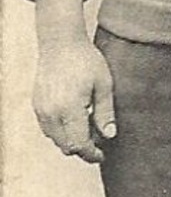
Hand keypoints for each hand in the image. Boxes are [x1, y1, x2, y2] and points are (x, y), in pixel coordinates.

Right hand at [33, 19, 116, 165]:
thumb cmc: (85, 60)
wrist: (60, 42)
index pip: (79, 144)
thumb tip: (109, 136)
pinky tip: (74, 118)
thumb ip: (105, 113)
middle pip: (66, 146)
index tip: (102, 155)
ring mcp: (41, 108)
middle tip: (98, 141)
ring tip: (87, 126)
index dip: (91, 154)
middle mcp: (51, 112)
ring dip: (71, 139)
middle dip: (83, 148)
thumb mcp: (103, 85)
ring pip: (55, 139)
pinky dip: (60, 130)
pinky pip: (47, 128)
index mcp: (70, 108)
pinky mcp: (36, 104)